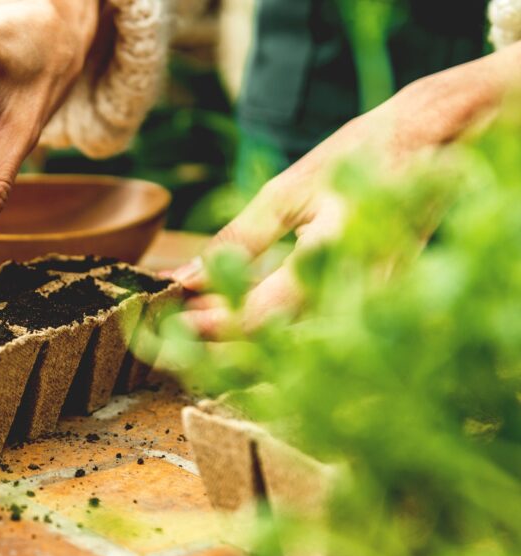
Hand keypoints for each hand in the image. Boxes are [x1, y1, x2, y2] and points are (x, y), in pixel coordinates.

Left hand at [172, 48, 516, 336]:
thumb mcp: (288, 192)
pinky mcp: (383, 313)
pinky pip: (324, 346)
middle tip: (175, 340)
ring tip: (203, 337)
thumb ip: (237, 241)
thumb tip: (184, 279)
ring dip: (248, 357)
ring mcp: (378, 309)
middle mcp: (361, 294)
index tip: (169, 322)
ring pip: (301, 358)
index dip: (210, 327)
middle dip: (221, 354)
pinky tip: (247, 332)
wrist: (439, 143)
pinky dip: (280, 346)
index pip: (261, 318)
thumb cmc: (359, 156)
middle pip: (278, 353)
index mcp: (335, 254)